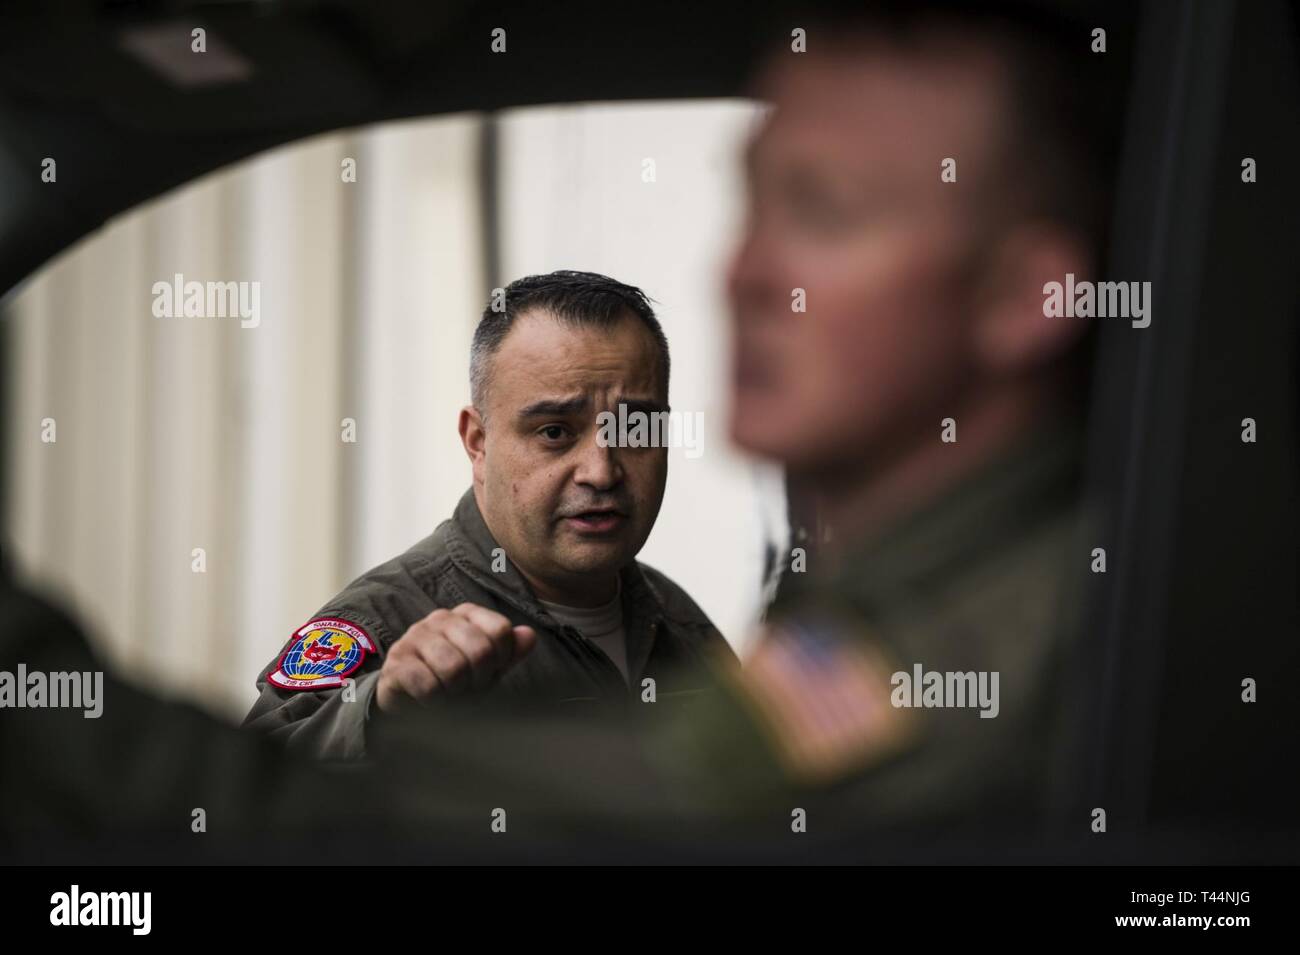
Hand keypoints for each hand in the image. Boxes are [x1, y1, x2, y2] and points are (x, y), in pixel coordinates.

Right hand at [376, 603, 536, 711]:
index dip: (500, 661)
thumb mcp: (487, 669)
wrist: (409, 701)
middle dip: (478, 680)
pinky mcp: (397, 661)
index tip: (488, 674)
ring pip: (453, 667)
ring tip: (448, 695)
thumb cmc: (453, 682)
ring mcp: (415, 636)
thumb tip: (529, 635)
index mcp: (467, 614)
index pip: (500, 630)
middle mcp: (441, 618)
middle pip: (480, 649)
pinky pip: (427, 684)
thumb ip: (509, 653)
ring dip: (455, 692)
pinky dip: (434, 701)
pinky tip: (429, 701)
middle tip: (467, 690)